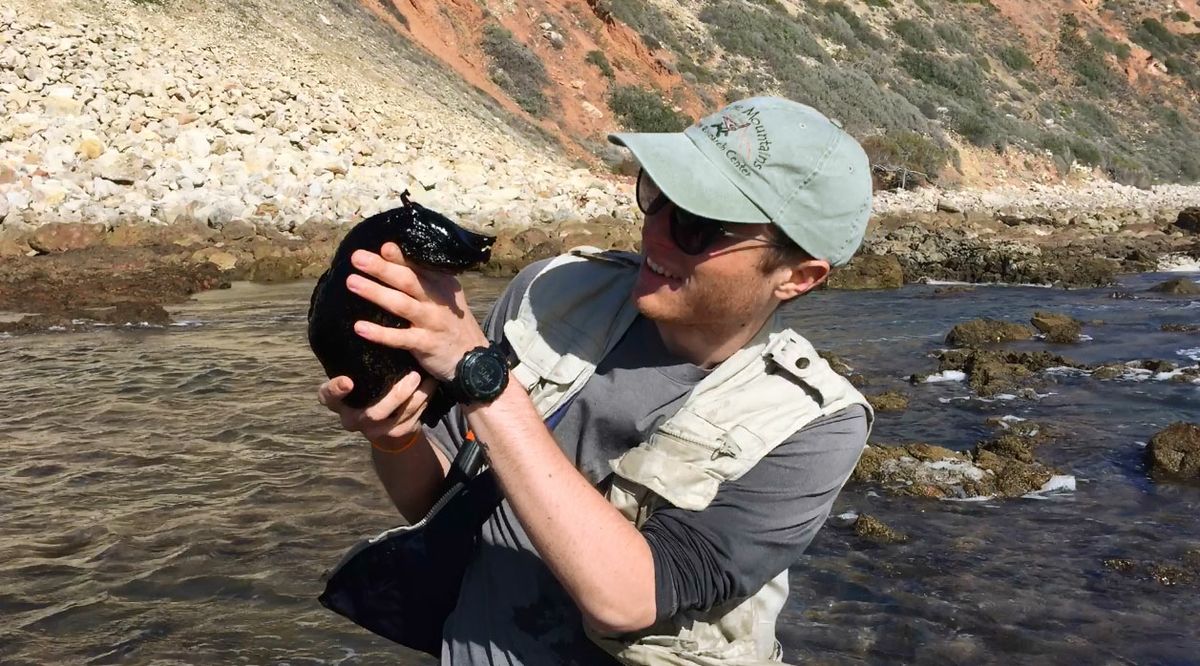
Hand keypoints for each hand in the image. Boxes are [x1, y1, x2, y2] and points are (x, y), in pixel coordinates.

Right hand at [317, 371, 437, 443]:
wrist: (380, 421)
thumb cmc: (362, 389)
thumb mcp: (353, 378)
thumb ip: (353, 365)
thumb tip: (360, 326)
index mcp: (336, 403)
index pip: (328, 397)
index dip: (336, 391)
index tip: (348, 381)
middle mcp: (352, 420)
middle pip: (373, 414)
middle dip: (396, 396)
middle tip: (413, 376)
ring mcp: (374, 431)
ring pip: (397, 419)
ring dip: (415, 398)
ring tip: (426, 379)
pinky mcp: (395, 435)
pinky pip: (411, 420)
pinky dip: (423, 403)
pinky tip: (430, 387)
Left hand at [344, 242, 488, 380]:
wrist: (473, 357)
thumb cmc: (451, 322)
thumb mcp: (447, 296)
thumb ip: (426, 279)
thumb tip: (394, 257)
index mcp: (441, 284)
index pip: (418, 266)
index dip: (400, 256)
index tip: (383, 246)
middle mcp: (437, 300)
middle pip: (407, 280)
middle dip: (382, 268)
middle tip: (357, 258)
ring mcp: (432, 322)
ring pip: (401, 305)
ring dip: (376, 292)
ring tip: (352, 282)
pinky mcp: (425, 344)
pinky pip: (400, 338)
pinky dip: (380, 334)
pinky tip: (360, 327)